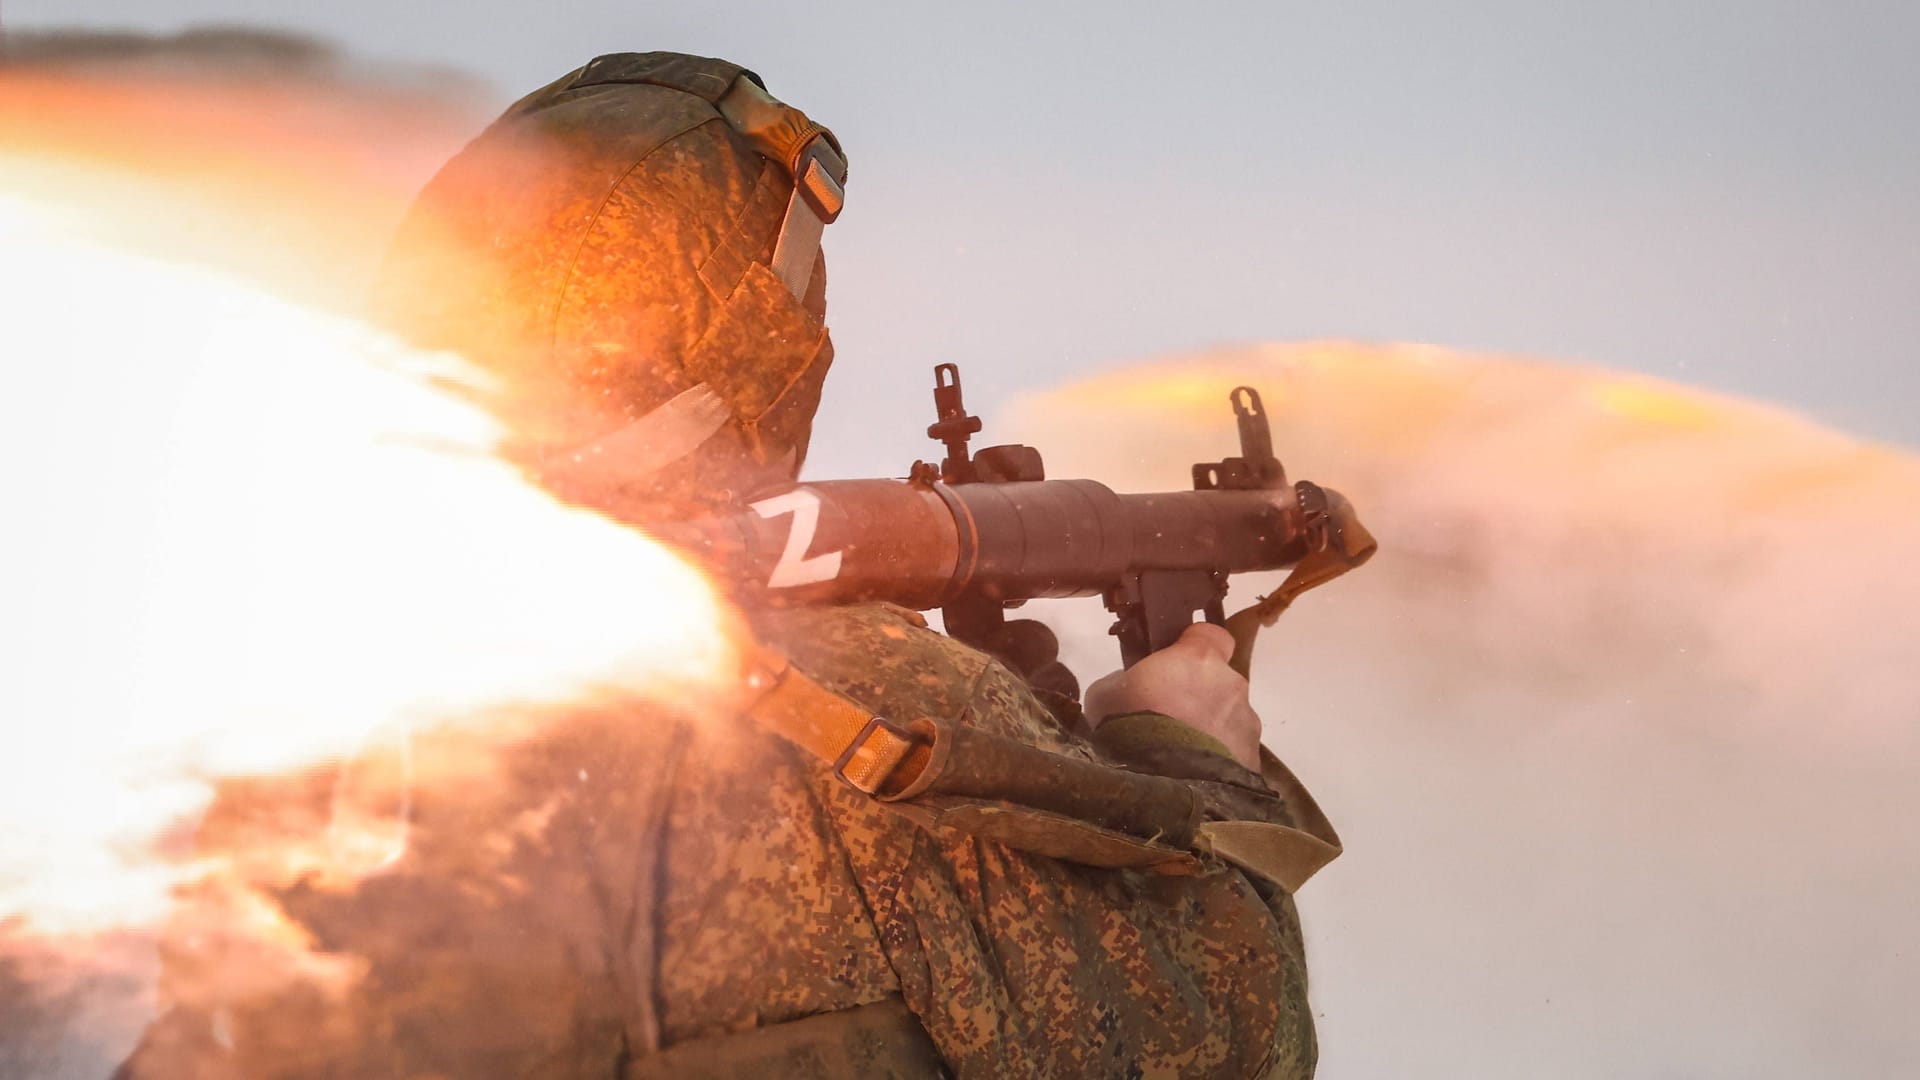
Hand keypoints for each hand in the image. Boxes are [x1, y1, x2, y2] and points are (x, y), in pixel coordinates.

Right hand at [1082, 623, 1262, 769]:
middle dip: (1200, 694)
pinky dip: (1219, 759)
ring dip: (1210, 729)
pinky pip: (1234, 752)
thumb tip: (1133, 685)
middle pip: (1220, 681)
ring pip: (1229, 718)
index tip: (1175, 661)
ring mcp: (1247, 724)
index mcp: (1198, 659)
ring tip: (1181, 756)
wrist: (1162, 790)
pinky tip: (1194, 776)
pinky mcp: (1253, 761)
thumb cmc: (1129, 728)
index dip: (1194, 646)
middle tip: (1169, 717)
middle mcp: (1232, 685)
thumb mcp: (1106, 694)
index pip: (1211, 635)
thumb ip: (1127, 680)